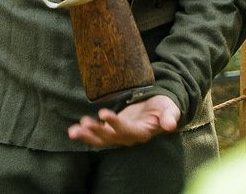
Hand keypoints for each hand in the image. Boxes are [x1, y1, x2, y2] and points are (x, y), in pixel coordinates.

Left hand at [66, 94, 180, 147]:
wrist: (157, 108)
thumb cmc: (164, 106)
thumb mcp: (169, 108)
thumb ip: (170, 115)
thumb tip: (171, 124)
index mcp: (142, 132)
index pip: (127, 130)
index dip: (116, 124)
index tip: (104, 113)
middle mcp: (129, 137)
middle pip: (111, 137)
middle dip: (97, 131)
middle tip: (84, 123)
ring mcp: (119, 135)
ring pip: (101, 140)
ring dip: (87, 136)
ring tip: (74, 131)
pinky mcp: (112, 131)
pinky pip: (97, 135)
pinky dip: (85, 133)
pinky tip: (73, 130)